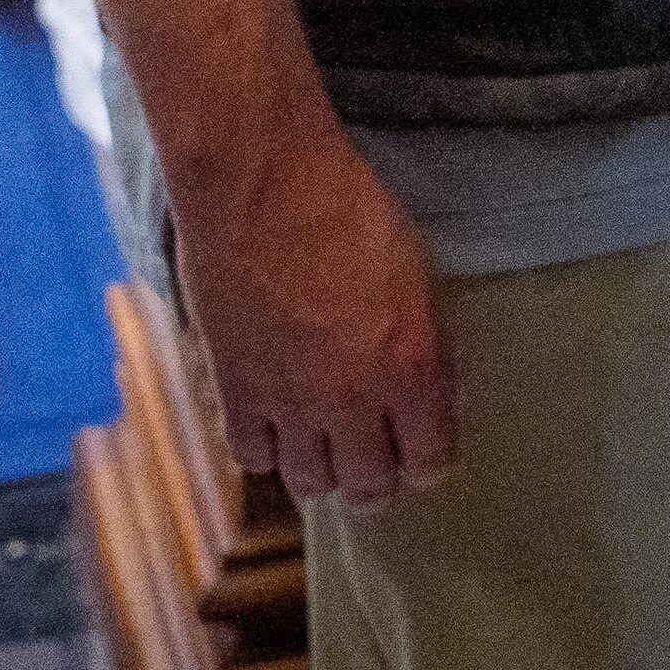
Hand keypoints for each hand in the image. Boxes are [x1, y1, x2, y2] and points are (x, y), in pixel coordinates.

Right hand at [174, 115, 456, 506]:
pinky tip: (272, 423)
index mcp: (410, 368)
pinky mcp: (234, 388)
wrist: (261, 183)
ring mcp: (288, 400)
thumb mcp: (417, 269)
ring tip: (323, 446)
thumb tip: (435, 388)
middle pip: (369, 486)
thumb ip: (427, 342)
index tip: (422, 449)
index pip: (430, 461)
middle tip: (373, 457)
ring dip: (321, 470)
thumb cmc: (346, 205)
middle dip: (377, 479)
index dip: (428, 461)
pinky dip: (264, 448)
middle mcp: (351, 400)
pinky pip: (251, 456)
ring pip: (310, 483)